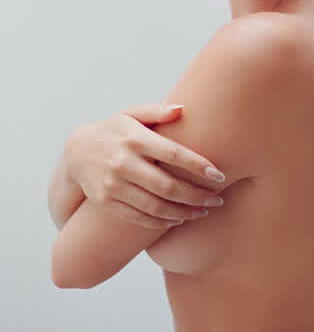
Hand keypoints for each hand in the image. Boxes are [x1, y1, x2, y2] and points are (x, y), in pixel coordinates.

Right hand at [64, 103, 225, 228]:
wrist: (76, 152)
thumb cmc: (115, 130)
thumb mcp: (132, 113)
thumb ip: (157, 111)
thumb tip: (183, 109)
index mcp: (134, 138)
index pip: (172, 154)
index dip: (198, 166)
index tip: (219, 175)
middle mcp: (123, 162)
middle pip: (167, 186)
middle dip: (196, 196)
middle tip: (217, 200)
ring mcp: (113, 185)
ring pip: (155, 206)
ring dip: (184, 212)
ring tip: (204, 212)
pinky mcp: (107, 202)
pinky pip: (139, 217)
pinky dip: (162, 222)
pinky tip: (180, 218)